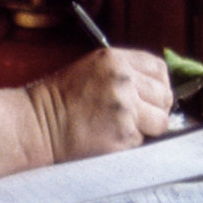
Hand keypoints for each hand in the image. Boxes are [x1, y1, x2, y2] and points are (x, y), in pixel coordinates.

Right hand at [29, 46, 172, 162]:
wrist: (37, 123)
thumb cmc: (60, 98)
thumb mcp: (92, 68)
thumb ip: (124, 72)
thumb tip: (155, 88)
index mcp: (116, 60)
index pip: (159, 69)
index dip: (159, 84)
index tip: (152, 95)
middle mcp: (124, 81)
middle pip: (165, 96)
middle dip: (156, 108)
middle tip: (138, 115)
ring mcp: (125, 109)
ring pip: (161, 121)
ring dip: (147, 128)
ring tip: (124, 127)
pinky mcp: (123, 134)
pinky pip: (142, 140)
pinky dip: (129, 142)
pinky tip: (110, 137)